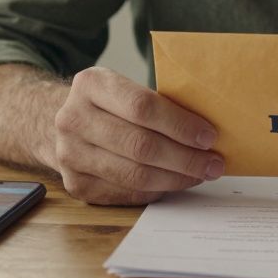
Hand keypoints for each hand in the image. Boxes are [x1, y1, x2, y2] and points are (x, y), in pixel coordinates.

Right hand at [52, 67, 224, 205]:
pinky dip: (156, 191)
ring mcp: (70, 154)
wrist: (64, 120)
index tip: (209, 136)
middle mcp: (73, 119)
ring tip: (200, 174)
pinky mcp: (75, 184)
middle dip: (185, 158)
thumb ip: (158, 102)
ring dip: (175, 178)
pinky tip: (175, 182)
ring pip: (134, 174)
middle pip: (140, 146)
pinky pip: (126, 193)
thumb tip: (207, 130)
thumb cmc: (110, 104)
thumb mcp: (125, 87)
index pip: (142, 107)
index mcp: (91, 84)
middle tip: (214, 164)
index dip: (180, 125)